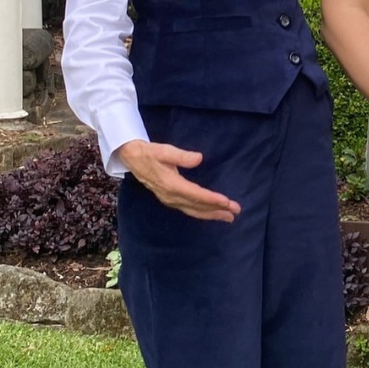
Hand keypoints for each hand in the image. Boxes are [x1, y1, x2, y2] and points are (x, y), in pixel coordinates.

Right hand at [115, 141, 241, 221]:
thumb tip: (199, 158)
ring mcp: (170, 200)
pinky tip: (211, 214)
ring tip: (229, 217)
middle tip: (235, 211)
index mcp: (171, 184)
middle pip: (197, 206)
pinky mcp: (170, 200)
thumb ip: (182, 155)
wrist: (133, 159)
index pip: (196, 194)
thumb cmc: (150, 153)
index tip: (227, 202)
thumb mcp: (164, 150)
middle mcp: (171, 196)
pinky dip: (202, 213)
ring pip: (194, 210)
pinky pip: (189, 209)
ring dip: (212, 214)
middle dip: (217, 210)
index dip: (212, 199)